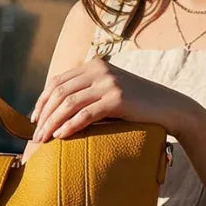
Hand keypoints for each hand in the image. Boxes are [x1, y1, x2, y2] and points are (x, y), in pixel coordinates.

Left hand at [29, 59, 187, 143]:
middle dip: (44, 115)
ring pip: (69, 103)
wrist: (170, 107)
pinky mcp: (117, 99)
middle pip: (59, 92)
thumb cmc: (138, 105)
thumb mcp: (111, 91)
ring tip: (43, 140)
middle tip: (36, 135)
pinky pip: (86, 114)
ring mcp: (108, 83)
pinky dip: (70, 126)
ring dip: (52, 123)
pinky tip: (61, 137)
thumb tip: (60, 110)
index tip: (35, 120)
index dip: (42, 101)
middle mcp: (99, 70)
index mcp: (94, 66)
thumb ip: (89, 93)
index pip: (58, 82)